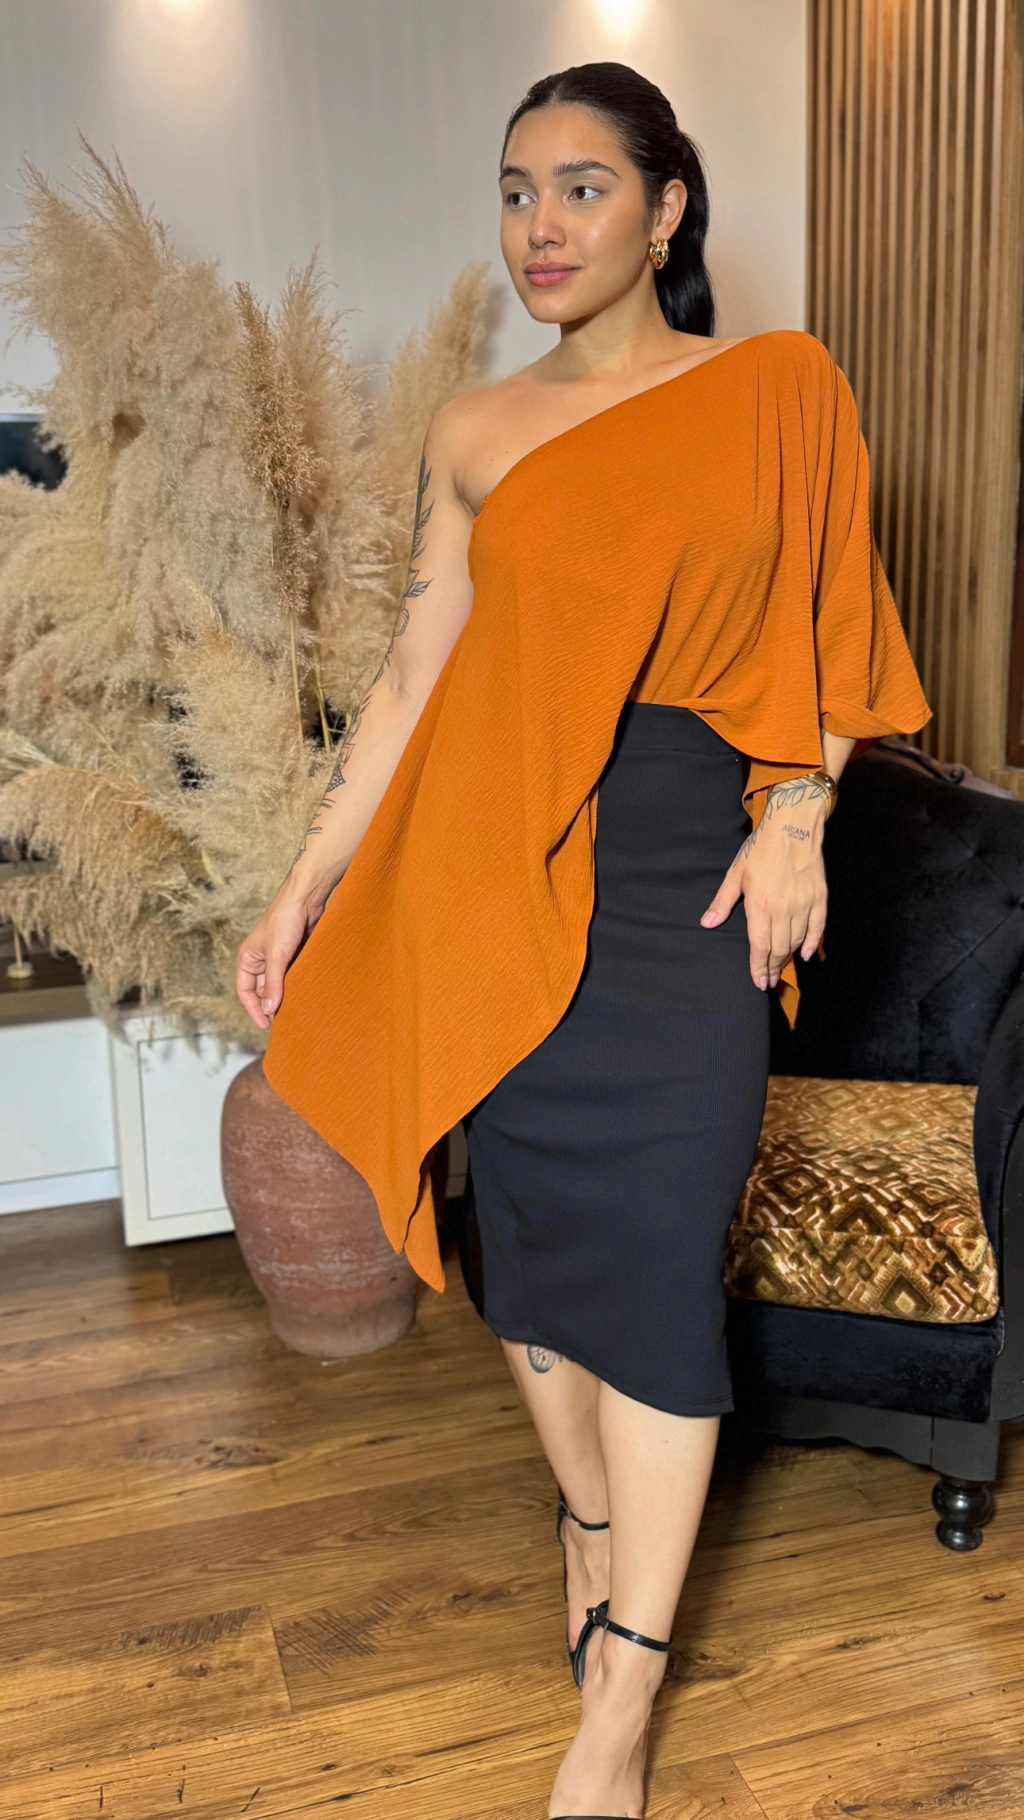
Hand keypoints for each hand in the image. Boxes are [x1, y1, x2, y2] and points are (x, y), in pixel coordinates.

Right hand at [235, 886, 327, 1030]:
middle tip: (286, 1020)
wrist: (306, 898)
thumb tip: (269, 1010)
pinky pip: (292, 975)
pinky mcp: (293, 954)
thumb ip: (272, 984)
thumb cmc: (285, 921)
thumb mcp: (277, 956)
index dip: (254, 1010)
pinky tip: (307, 993)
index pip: (245, 992)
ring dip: (286, 995)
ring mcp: (277, 958)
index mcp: (247, 959)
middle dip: (272, 1004)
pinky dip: (297, 984)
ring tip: (298, 1009)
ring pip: (279, 984)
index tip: (267, 1025)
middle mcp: (259, 960)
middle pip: (262, 990)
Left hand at [699, 779, 829, 989]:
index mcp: (760, 905)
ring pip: (797, 941)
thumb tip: (707, 923)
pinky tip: (805, 955)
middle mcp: (783, 909)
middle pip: (778, 948)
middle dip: (773, 967)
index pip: (759, 947)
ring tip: (781, 967)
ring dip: (788, 957)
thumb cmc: (761, 848)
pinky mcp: (819, 898)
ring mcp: (803, 904)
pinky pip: (817, 928)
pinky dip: (812, 943)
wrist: (793, 826)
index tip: (759, 982)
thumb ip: (723, 902)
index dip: (758, 967)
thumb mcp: (736, 873)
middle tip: (769, 981)